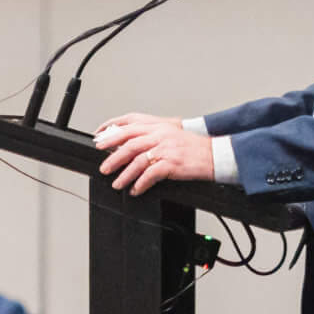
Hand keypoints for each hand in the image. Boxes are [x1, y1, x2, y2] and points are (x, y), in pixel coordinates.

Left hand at [94, 113, 213, 195]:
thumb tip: (128, 146)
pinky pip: (150, 174)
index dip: (111, 129)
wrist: (215, 155)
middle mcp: (160, 135)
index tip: (98, 137)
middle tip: (103, 166)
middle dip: (112, 155)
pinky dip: (140, 183)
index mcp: (159, 126)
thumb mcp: (171, 135)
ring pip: (137, 160)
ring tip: (117, 183)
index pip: (129, 123)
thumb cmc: (194, 148)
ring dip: (124, 174)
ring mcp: (166, 148)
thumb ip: (151, 137)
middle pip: (129, 142)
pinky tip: (136, 190)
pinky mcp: (172, 163)